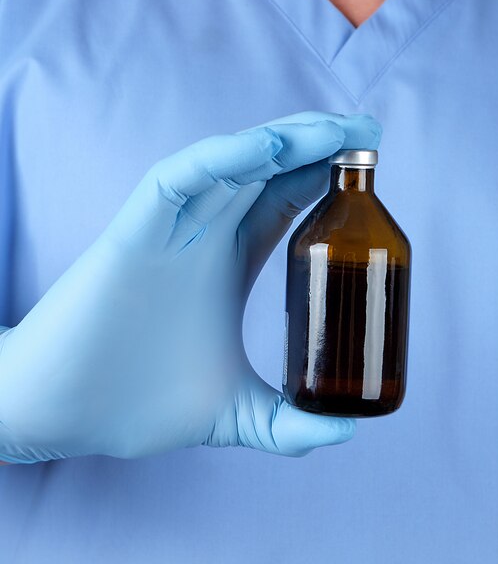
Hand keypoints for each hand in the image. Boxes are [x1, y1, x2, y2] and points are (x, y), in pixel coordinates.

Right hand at [0, 112, 381, 461]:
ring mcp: (169, 232)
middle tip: (368, 130)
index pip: (284, 206)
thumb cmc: (138, 406)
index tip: (368, 167)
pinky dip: (223, 159)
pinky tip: (272, 150)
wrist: (63, 415)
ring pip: (231, 165)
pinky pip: (179, 180)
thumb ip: (288, 427)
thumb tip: (345, 435)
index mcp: (227, 265)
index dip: (324, 180)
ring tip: (335, 128)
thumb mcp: (235, 415)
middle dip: (316, 145)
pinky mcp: (134, 236)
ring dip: (284, 141)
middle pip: (266, 174)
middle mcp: (202, 238)